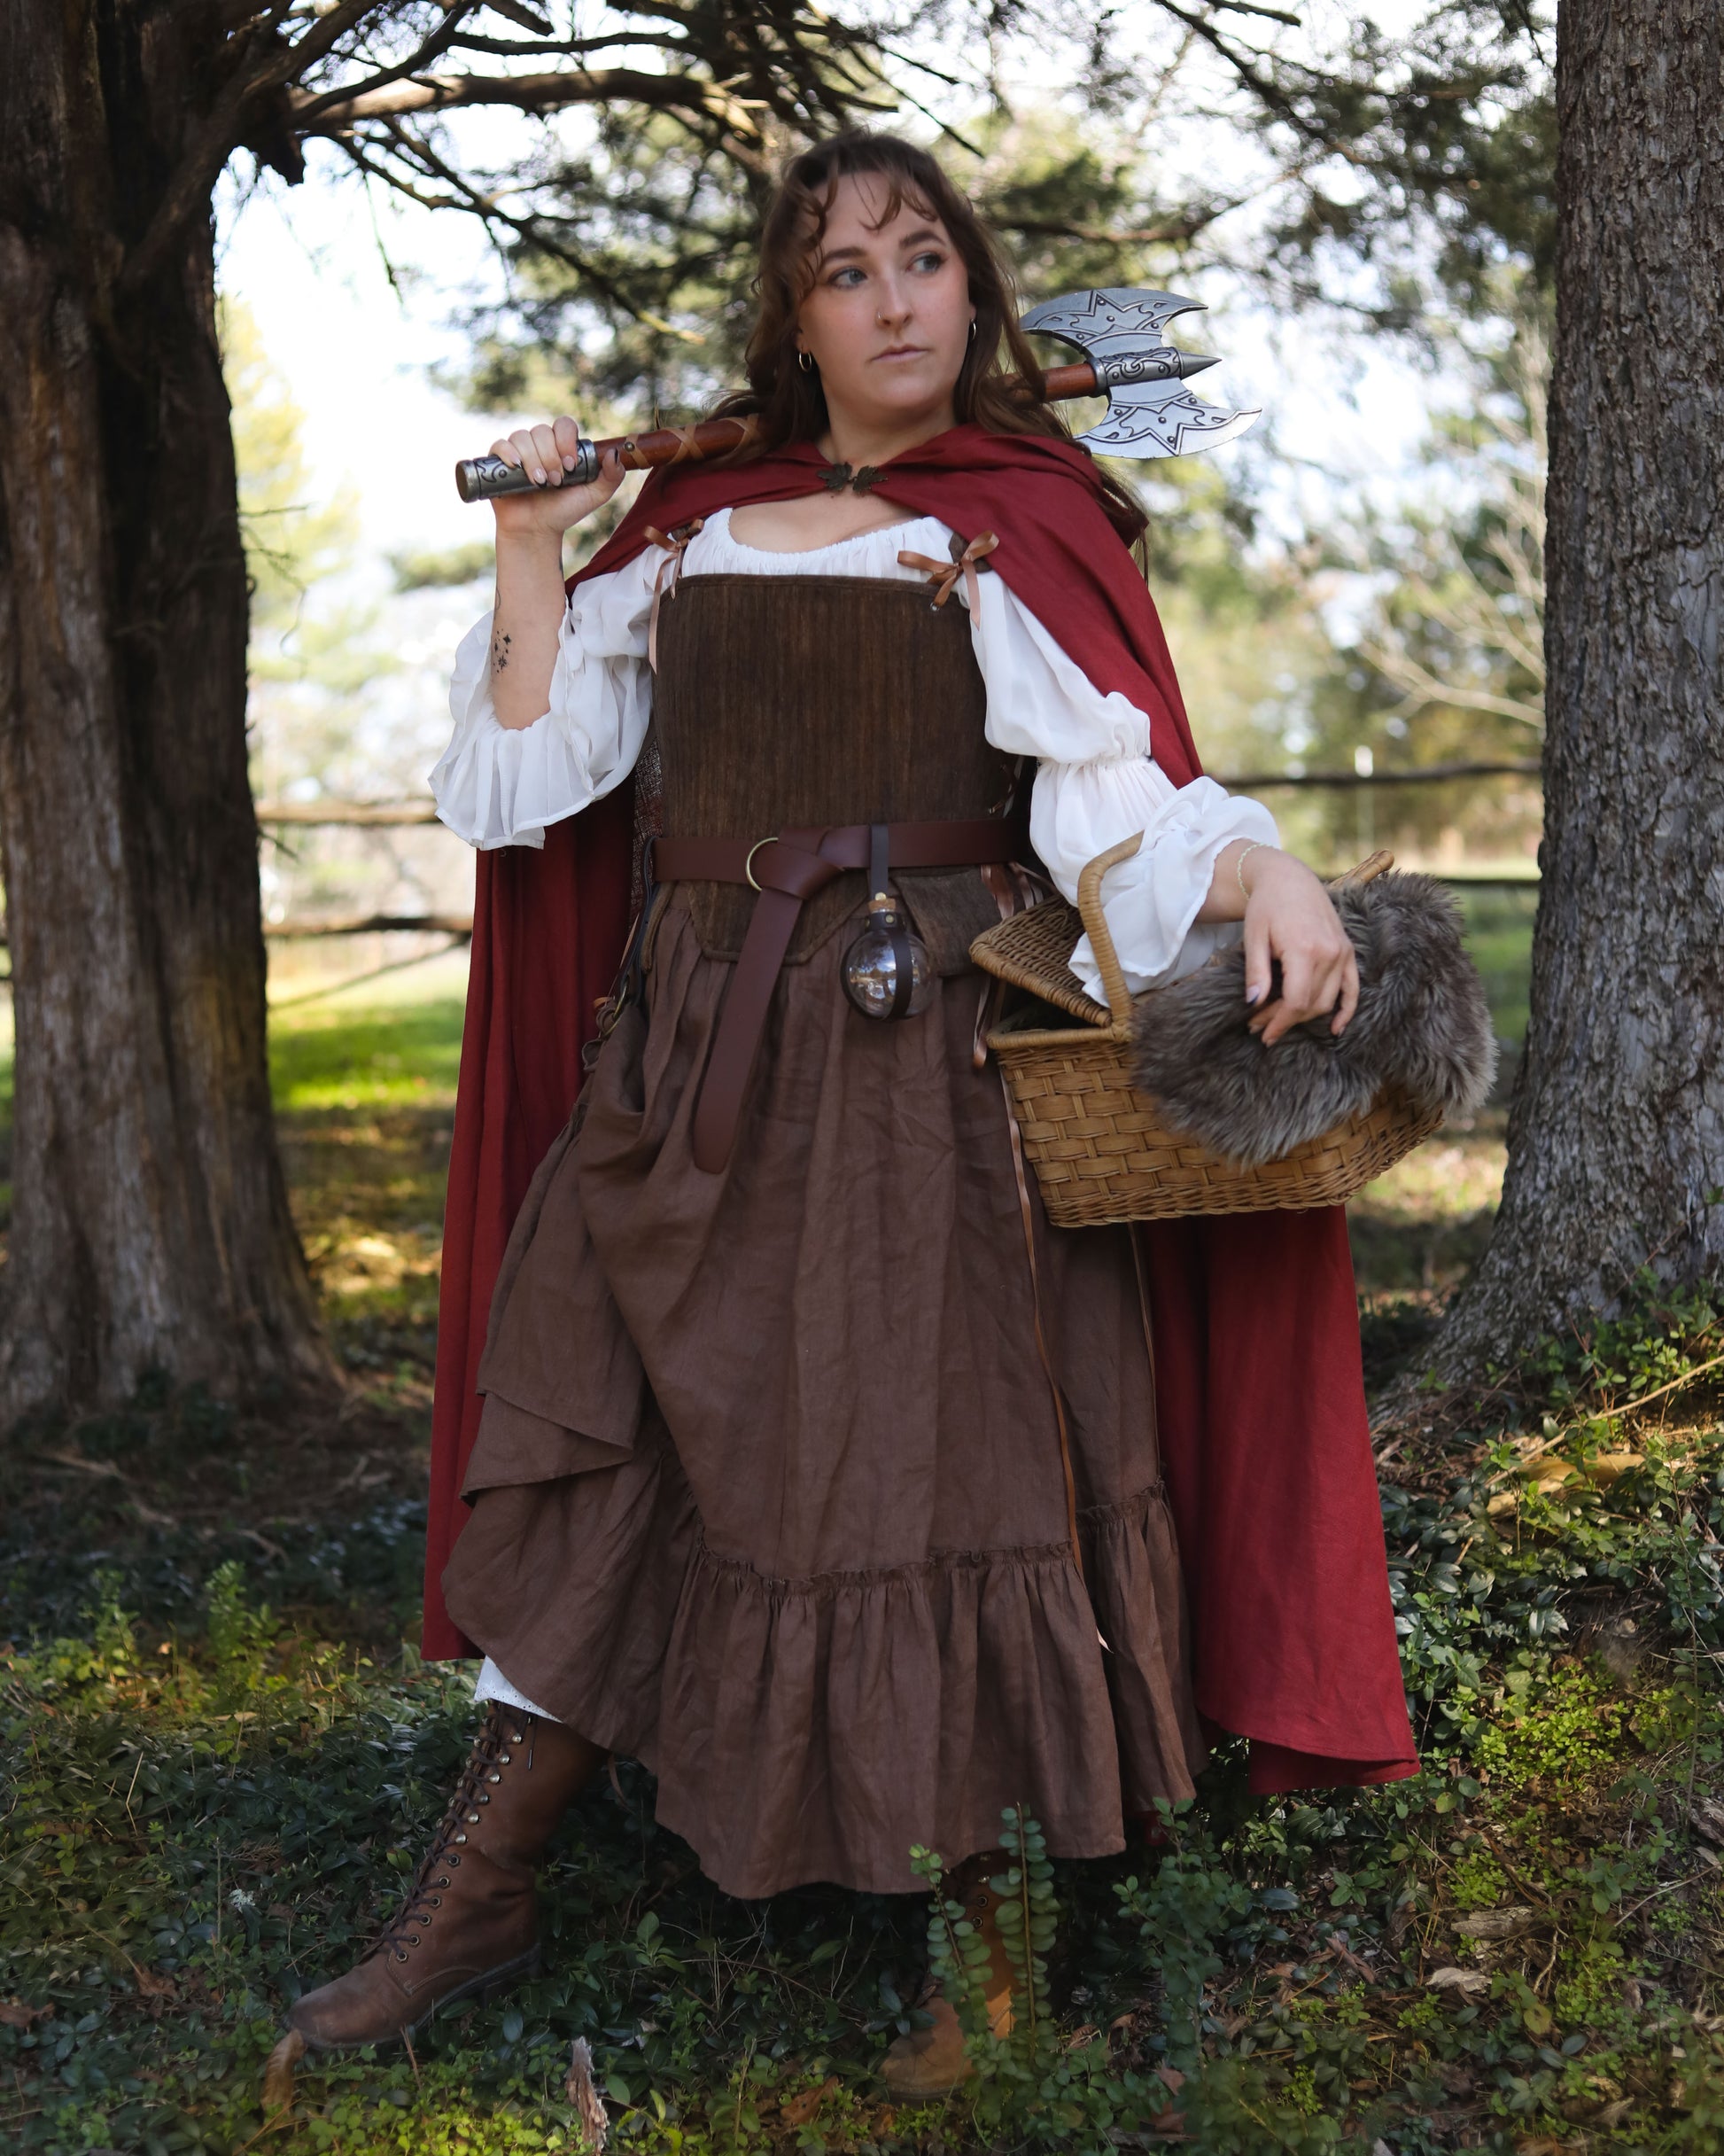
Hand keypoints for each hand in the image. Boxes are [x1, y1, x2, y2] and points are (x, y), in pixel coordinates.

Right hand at [488, 417, 624, 539]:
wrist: (537, 530)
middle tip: (555, 481)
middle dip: (550, 457)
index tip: (570, 466)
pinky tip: (516, 465)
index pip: (563, 425)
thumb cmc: (564, 511)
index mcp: (561, 445)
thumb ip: (611, 477)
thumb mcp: (594, 496)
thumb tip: (614, 454)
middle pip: (542, 431)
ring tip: (539, 483)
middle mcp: (539, 444)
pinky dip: (508, 452)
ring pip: (522, 437)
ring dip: (533, 459)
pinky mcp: (499, 462)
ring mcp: (519, 451)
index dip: (566, 440)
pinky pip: (500, 444)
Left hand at [1240, 850, 1358, 1044]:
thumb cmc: (1266, 905)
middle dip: (1285, 1020)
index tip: (1260, 1032)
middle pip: (1311, 1004)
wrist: (1289, 878)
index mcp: (1305, 949)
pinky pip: (1353, 988)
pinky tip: (1336, 1028)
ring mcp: (1343, 952)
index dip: (1278, 1022)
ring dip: (1305, 1017)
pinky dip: (1346, 1010)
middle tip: (1259, 1026)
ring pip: (1328, 1000)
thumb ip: (1256, 973)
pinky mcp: (1348, 950)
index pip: (1296, 1002)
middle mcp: (1330, 953)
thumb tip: (1253, 1005)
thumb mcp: (1254, 938)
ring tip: (1280, 1021)